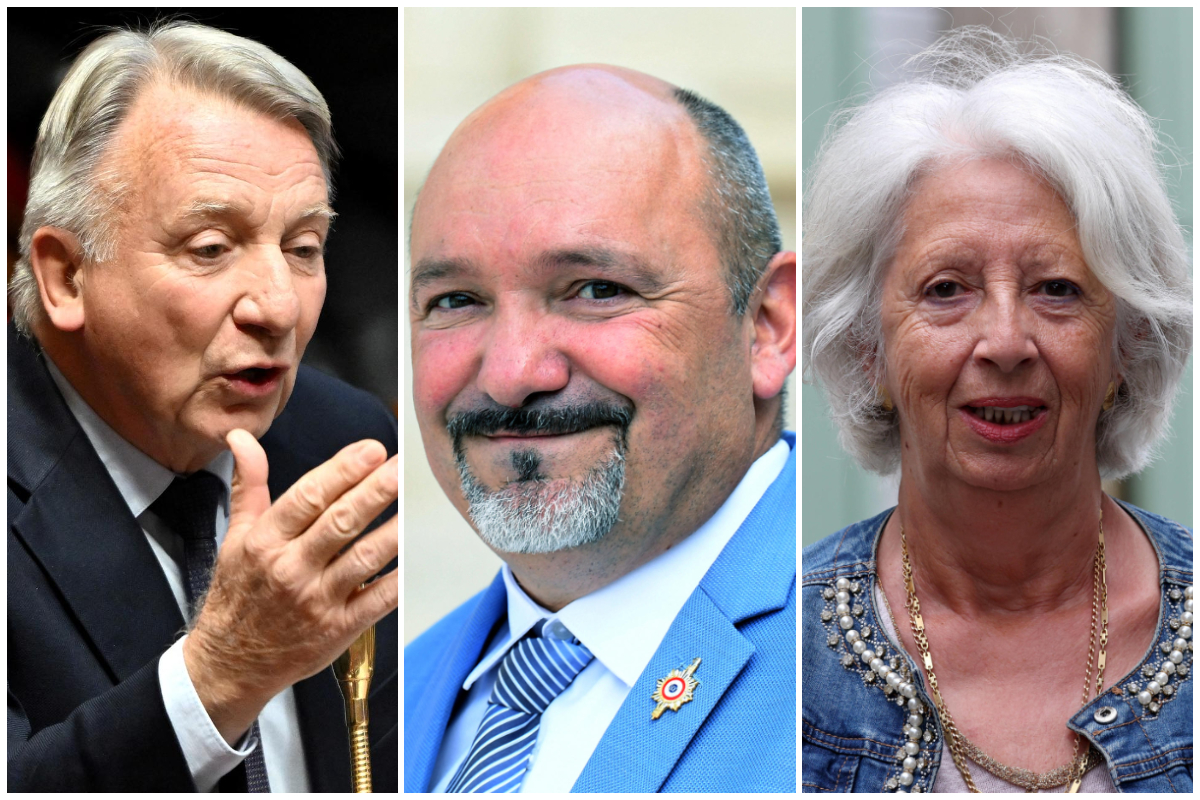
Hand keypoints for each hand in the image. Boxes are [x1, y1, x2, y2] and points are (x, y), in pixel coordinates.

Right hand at [182, 429, 397, 743]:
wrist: (229, 664)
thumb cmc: (237, 594)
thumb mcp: (235, 535)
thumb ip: (248, 484)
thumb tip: (242, 438)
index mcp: (265, 541)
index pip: (307, 497)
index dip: (342, 471)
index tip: (372, 449)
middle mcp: (291, 569)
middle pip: (339, 523)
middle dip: (374, 491)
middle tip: (401, 467)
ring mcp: (317, 601)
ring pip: (363, 559)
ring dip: (392, 530)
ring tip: (415, 504)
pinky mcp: (338, 629)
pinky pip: (376, 600)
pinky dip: (398, 579)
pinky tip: (415, 557)